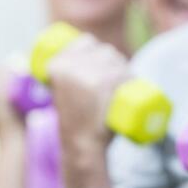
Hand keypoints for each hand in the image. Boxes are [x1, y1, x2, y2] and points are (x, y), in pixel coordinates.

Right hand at [47, 34, 130, 148]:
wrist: (81, 145)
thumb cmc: (75, 119)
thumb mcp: (62, 90)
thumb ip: (68, 72)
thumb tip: (86, 51)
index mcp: (56, 64)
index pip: (87, 42)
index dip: (98, 50)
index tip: (103, 65)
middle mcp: (71, 66)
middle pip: (105, 51)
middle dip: (115, 61)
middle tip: (117, 81)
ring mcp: (88, 74)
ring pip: (118, 62)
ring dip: (126, 71)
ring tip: (124, 87)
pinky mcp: (104, 85)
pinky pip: (125, 74)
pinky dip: (131, 79)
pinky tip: (131, 86)